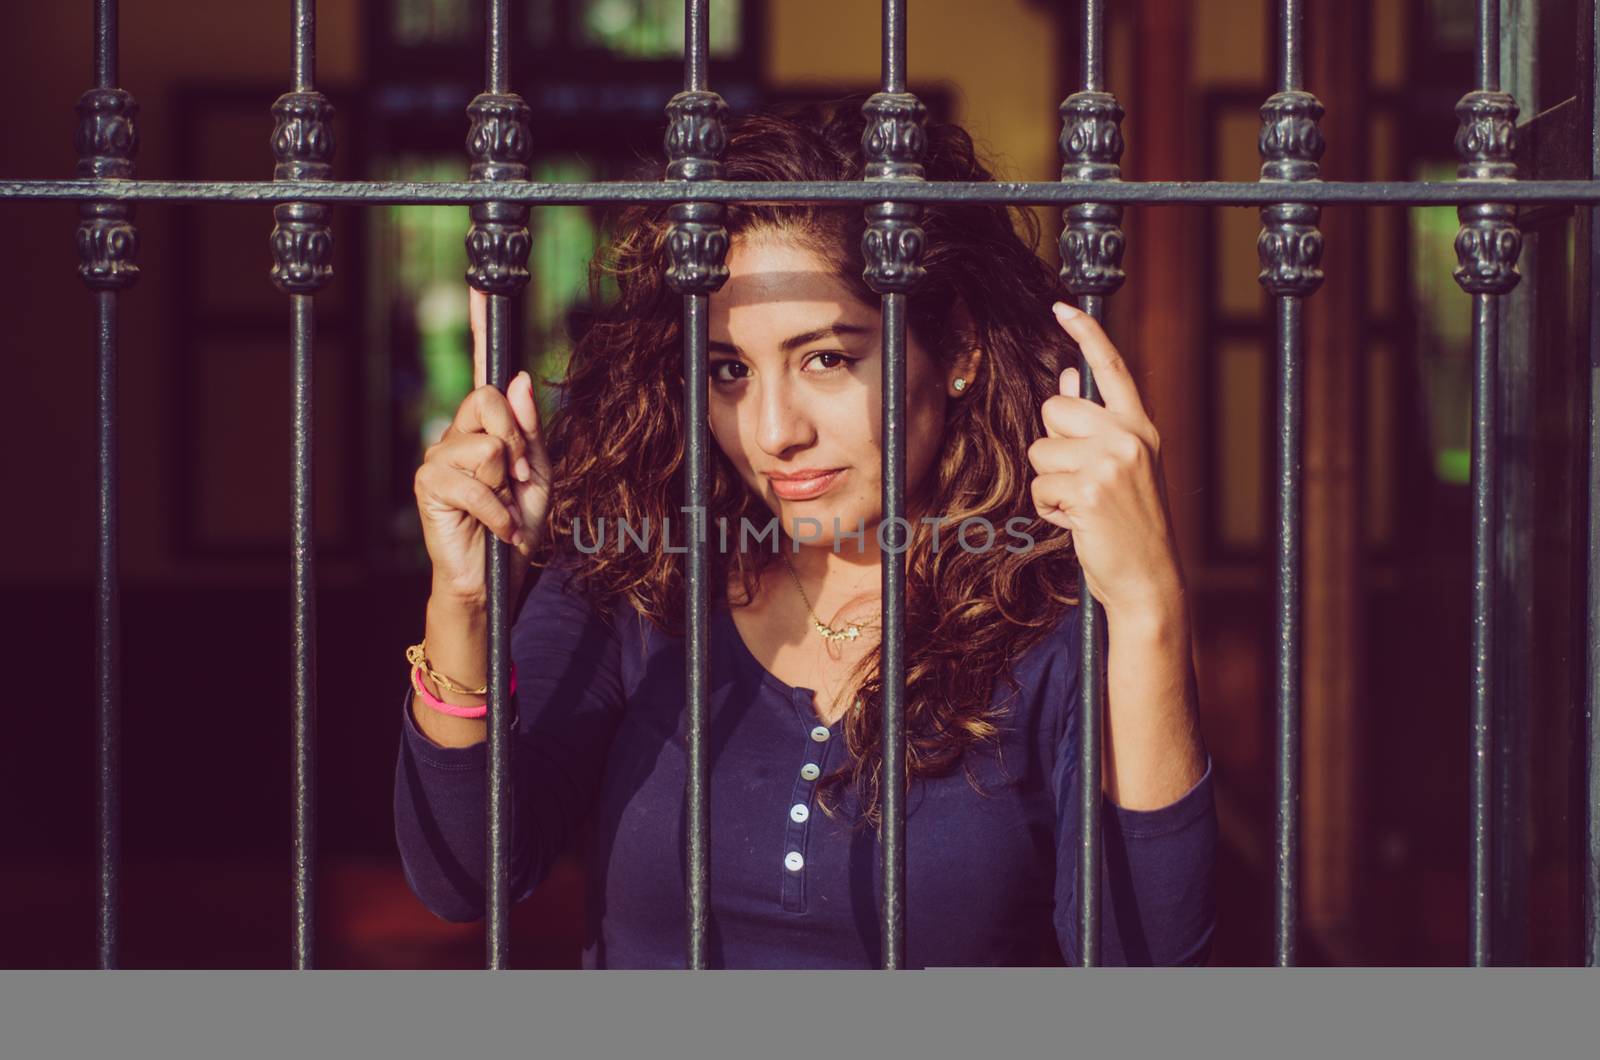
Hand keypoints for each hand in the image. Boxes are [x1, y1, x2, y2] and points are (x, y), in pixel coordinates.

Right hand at [414, 286, 552, 604]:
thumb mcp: (538, 475)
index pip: (483, 368)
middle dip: (518, 441)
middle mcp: (456, 431)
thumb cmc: (516, 525)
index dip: (480, 326)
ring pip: (486, 442)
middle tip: (521, 479)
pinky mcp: (428, 483)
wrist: (497, 575)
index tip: (483, 288)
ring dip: (508, 480)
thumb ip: (530, 430)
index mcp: (485, 425)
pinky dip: (498, 509)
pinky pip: (475, 478)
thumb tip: (520, 379)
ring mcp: (437, 455)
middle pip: (489, 399)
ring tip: (505, 507)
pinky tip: (499, 529)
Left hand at [1028, 301, 1186, 625]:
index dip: (1086, 334)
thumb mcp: (1120, 466)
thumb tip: (1062, 379)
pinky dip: (1047, 510)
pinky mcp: (1088, 491)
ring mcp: (1110, 463)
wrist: (1147, 578)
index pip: (1111, 368)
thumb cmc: (1128, 523)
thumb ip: (1094, 423)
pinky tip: (1075, 523)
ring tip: (1081, 506)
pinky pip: (1039, 487)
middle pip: (1054, 409)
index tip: (1061, 307)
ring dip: (1049, 483)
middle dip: (1052, 445)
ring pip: (1040, 451)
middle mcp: (1129, 437)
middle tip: (1079, 480)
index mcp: (1140, 427)